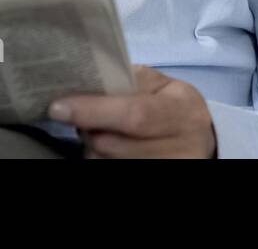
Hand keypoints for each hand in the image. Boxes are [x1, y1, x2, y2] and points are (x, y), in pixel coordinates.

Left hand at [49, 66, 216, 158]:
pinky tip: (109, 145)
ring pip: (107, 161)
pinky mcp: (153, 177)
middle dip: (88, 128)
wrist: (199, 139)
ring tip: (101, 128)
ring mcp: (168, 167)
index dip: (94, 111)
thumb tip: (89, 82)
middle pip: (113, 144)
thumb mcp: (163, 85)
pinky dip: (103, 157)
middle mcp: (180, 147)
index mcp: (182, 112)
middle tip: (79, 113)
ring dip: (93, 145)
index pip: (135, 114)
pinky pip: (111, 169)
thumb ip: (131, 81)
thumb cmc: (173, 105)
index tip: (59, 107)